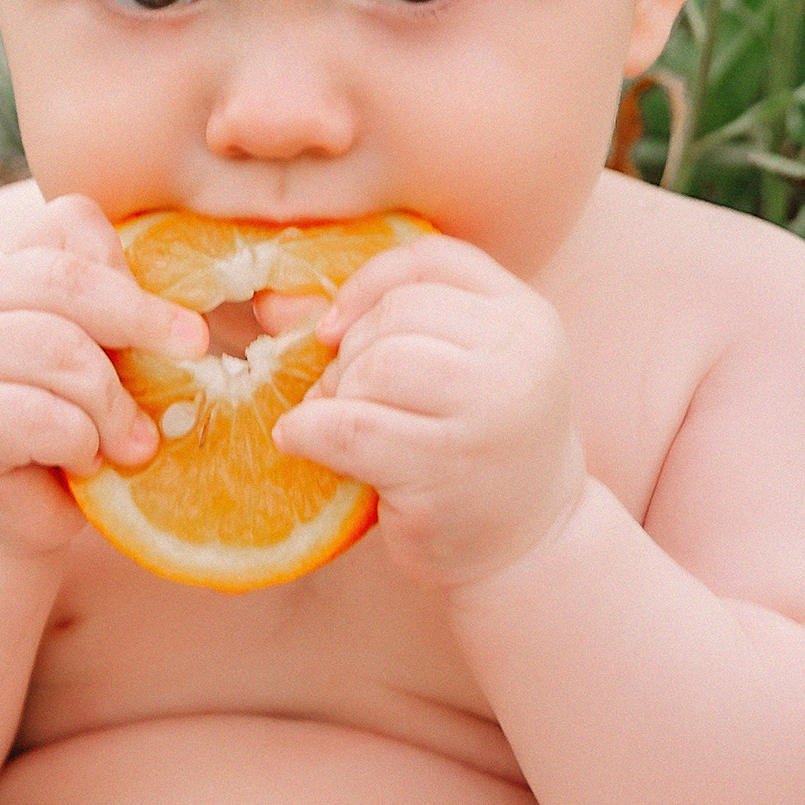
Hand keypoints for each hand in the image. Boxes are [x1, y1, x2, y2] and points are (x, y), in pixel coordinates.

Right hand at [0, 195, 208, 559]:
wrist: (20, 507)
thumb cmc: (79, 421)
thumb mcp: (112, 357)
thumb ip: (132, 320)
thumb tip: (195, 320)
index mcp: (11, 263)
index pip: (71, 223)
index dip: (132, 269)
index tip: (183, 324)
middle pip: (68, 281)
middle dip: (143, 321)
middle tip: (196, 355)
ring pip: (59, 350)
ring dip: (113, 405)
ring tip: (133, 443)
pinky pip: (40, 415)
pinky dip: (81, 443)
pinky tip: (84, 461)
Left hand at [269, 235, 585, 590]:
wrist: (530, 544)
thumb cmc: (477, 447)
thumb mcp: (458, 372)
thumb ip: (385, 324)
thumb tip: (274, 303)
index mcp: (526, 317)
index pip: (431, 260)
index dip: (367, 285)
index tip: (335, 329)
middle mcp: (520, 356)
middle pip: (397, 313)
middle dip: (349, 351)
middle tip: (342, 394)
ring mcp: (489, 413)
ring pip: (376, 364)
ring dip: (337, 391)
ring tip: (338, 421)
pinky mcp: (446, 469)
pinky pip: (351, 428)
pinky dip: (310, 430)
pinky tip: (301, 440)